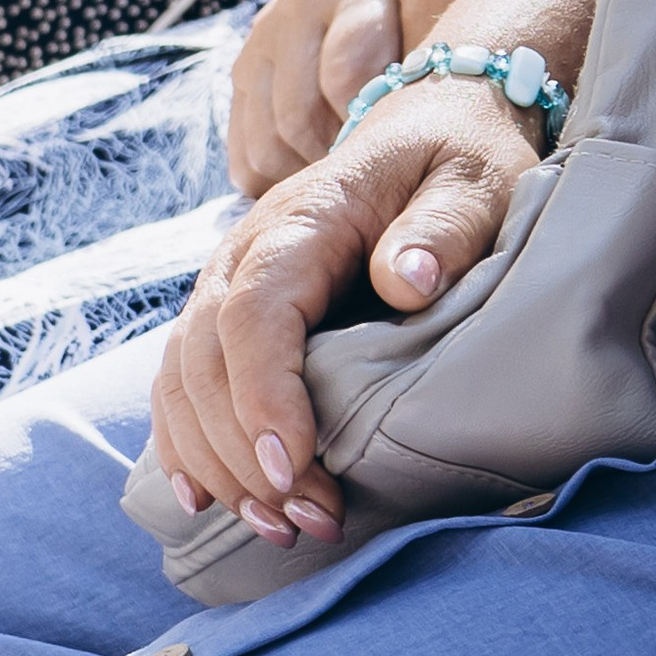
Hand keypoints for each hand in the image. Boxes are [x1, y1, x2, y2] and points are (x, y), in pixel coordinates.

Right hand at [154, 75, 540, 545]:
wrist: (427, 128)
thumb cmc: (455, 162)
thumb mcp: (473, 182)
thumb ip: (442, 228)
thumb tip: (407, 280)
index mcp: (303, 217)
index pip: (254, 310)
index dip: (262, 394)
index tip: (293, 465)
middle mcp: (245, 250)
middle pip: (204, 360)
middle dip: (244, 453)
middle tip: (310, 519)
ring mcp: (227, 283)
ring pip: (182, 381)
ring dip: (218, 464)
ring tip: (281, 528)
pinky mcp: (228, 315)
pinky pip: (182, 385)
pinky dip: (188, 446)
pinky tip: (212, 501)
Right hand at [225, 0, 514, 195]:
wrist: (415, 26)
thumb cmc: (448, 24)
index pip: (346, 80)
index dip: (376, 125)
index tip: (402, 139)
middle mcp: (295, 6)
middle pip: (301, 121)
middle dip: (342, 157)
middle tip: (377, 167)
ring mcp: (261, 46)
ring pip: (270, 148)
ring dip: (312, 175)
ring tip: (354, 171)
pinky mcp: (243, 87)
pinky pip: (247, 163)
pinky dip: (282, 183)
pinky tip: (321, 173)